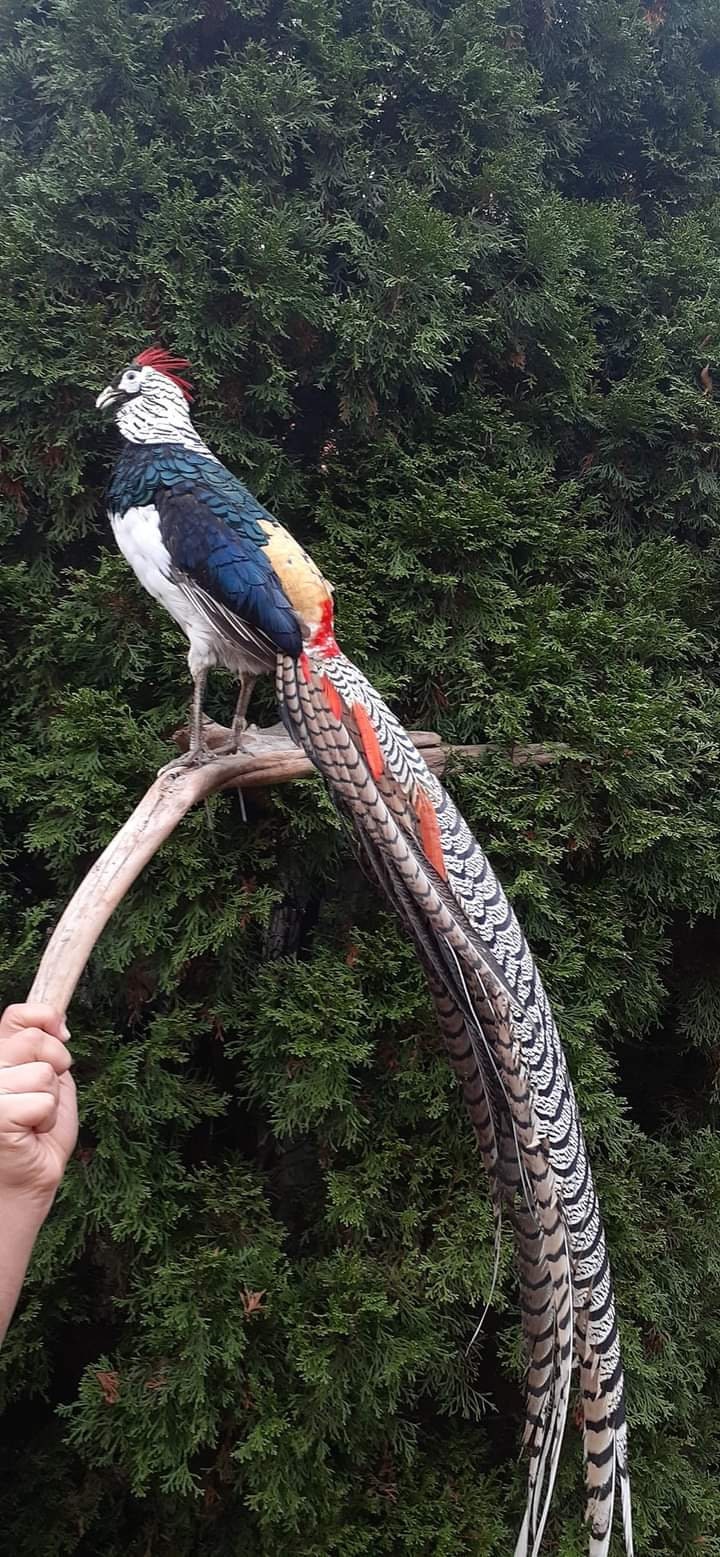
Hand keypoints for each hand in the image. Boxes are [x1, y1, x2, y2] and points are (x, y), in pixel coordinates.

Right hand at [0, 1003, 77, 1202]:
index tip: (62, 1034)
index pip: (16, 1015)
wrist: (23, 1184)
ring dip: (50, 1101)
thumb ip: (46, 1051)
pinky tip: (30, 1134)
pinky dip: (46, 1121)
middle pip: (34, 1041)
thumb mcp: (47, 1082)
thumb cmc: (36, 1137)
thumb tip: (58, 1022)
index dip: (46, 1018)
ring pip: (43, 1074)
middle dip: (56, 1066)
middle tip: (44, 1097)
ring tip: (33, 1121)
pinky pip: (43, 1102)